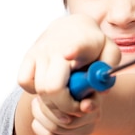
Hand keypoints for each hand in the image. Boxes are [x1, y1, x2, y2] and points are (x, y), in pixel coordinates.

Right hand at [16, 14, 120, 134]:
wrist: (72, 26)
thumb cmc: (94, 46)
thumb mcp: (110, 54)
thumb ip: (109, 72)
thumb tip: (101, 92)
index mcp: (82, 43)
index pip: (77, 46)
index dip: (73, 51)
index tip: (69, 54)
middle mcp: (56, 47)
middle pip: (53, 87)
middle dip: (66, 106)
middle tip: (77, 107)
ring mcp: (39, 52)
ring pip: (40, 90)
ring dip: (54, 103)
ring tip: (67, 99)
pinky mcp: (28, 56)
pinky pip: (25, 82)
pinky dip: (35, 91)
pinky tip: (49, 87)